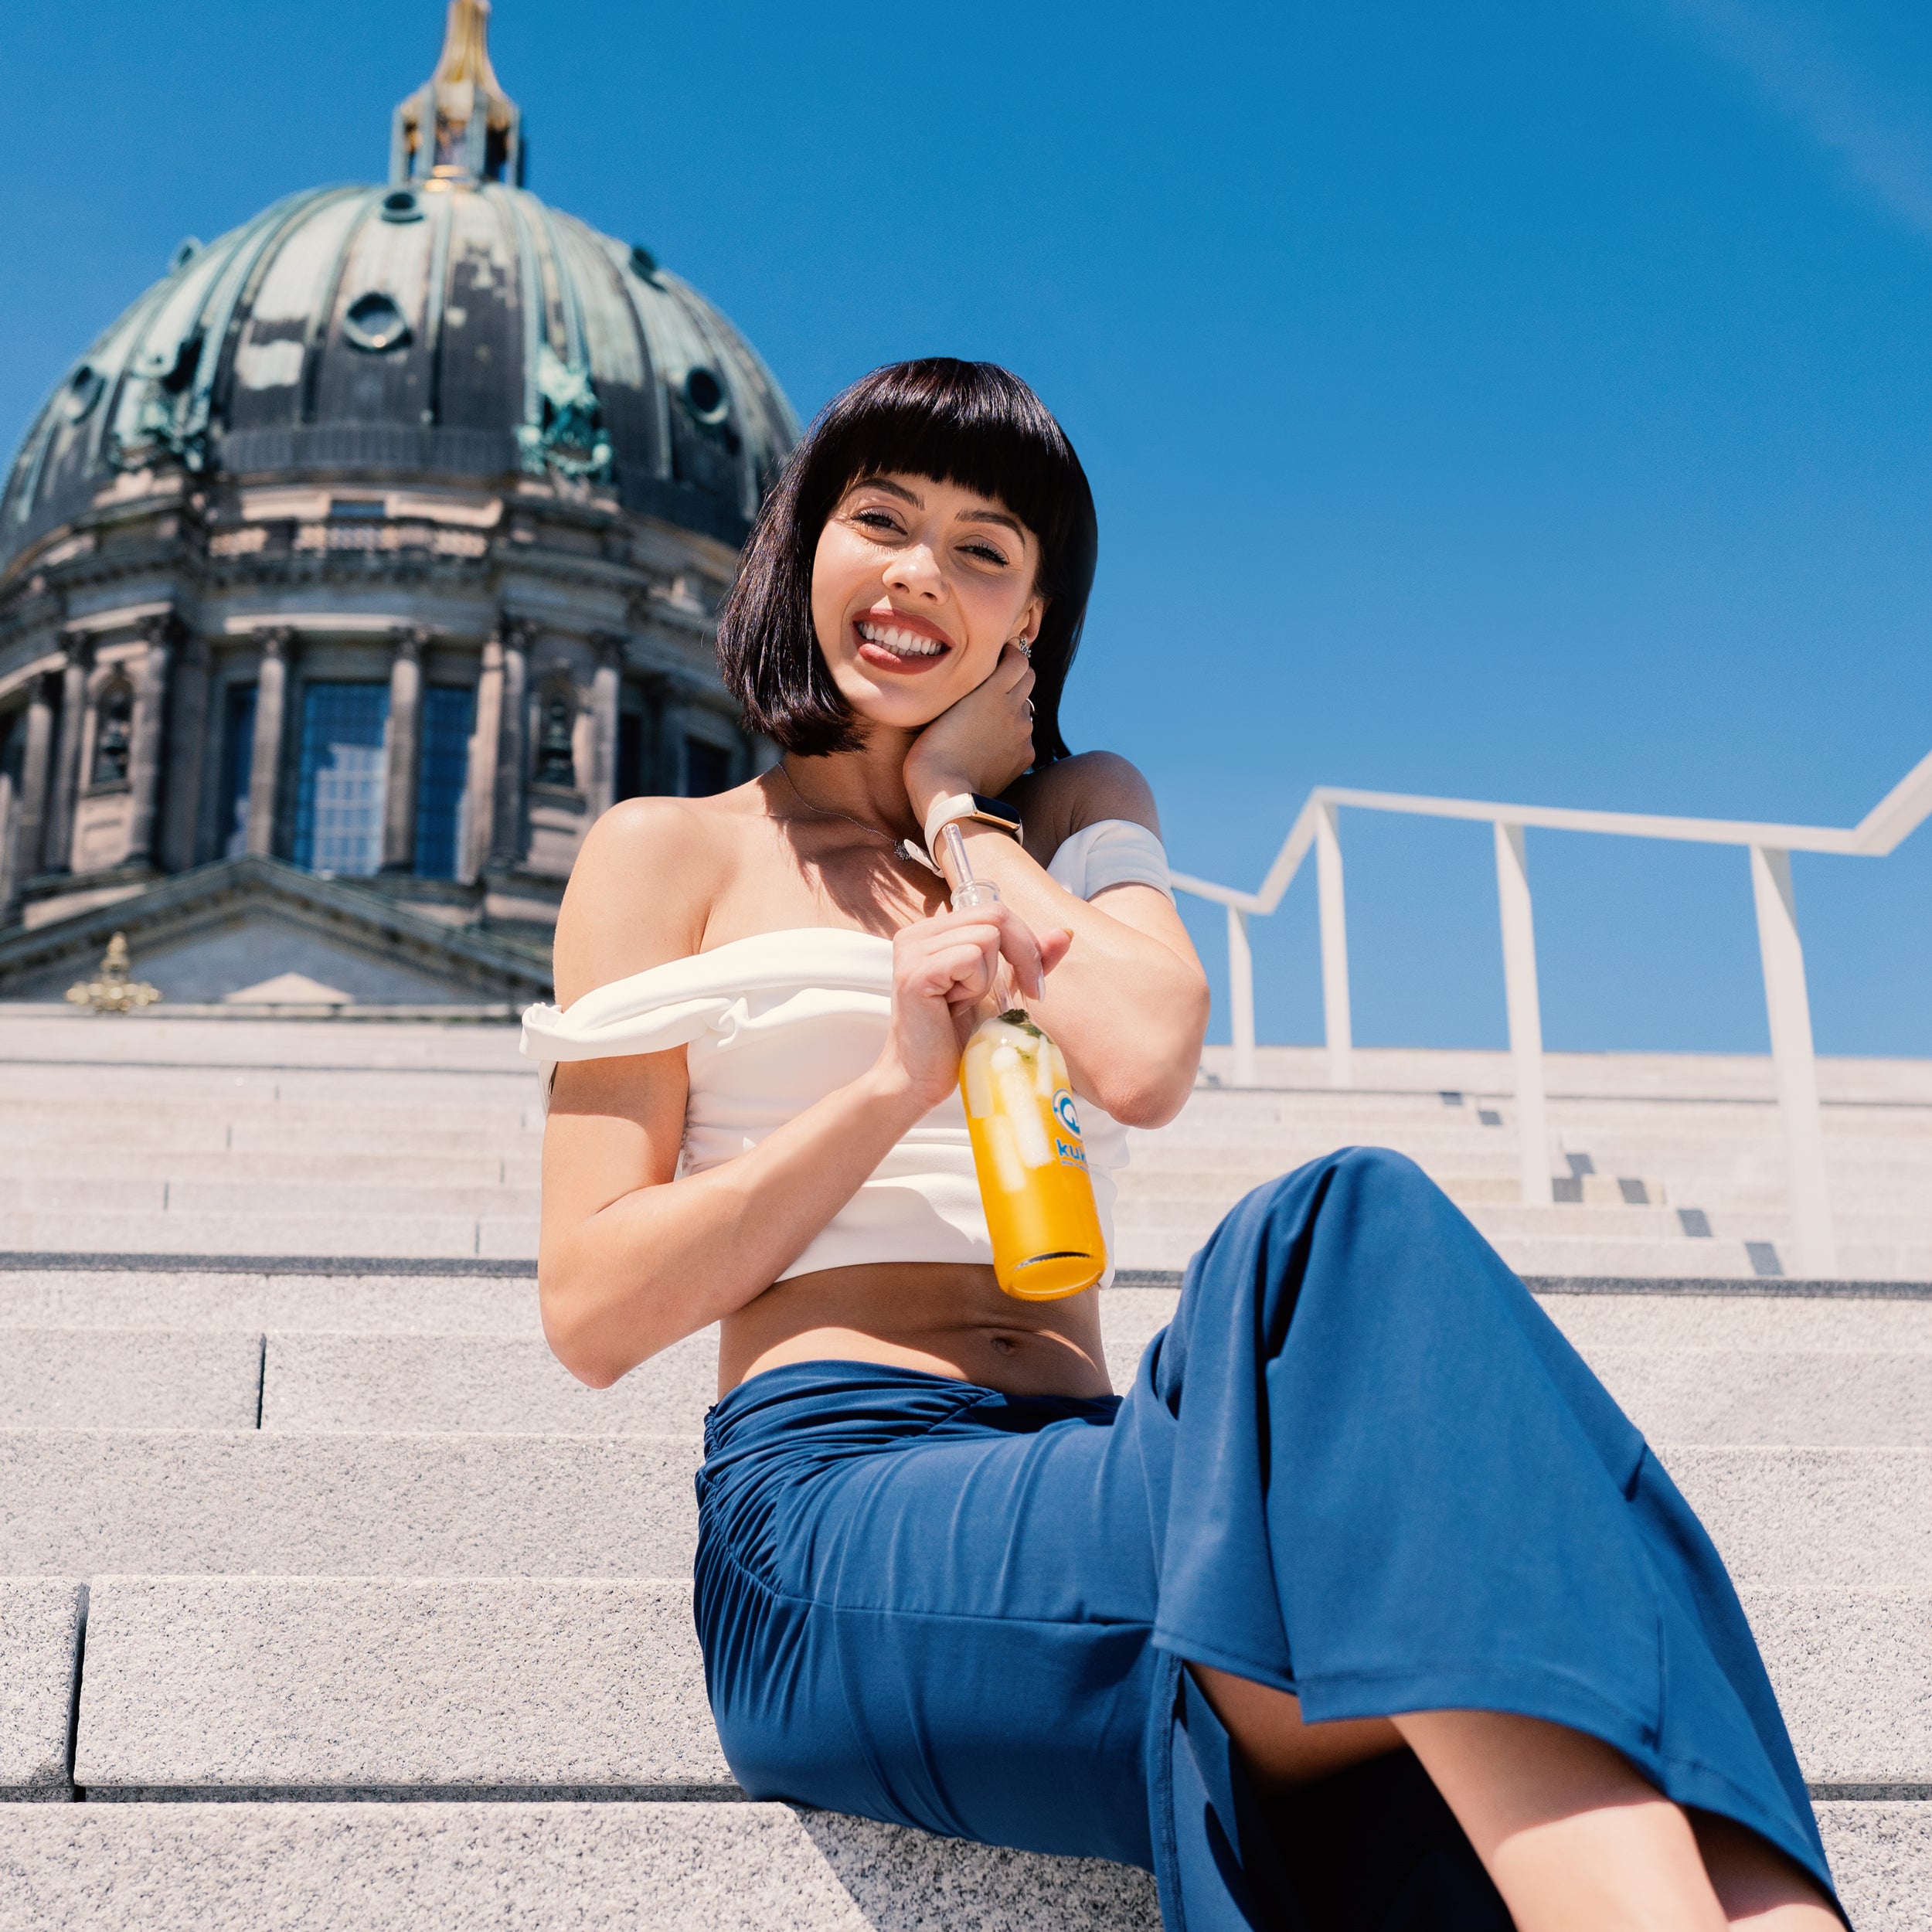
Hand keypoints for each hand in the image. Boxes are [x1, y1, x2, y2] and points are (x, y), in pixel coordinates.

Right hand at [873, 900, 1071, 1110]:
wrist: (920, 1081)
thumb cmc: (954, 1039)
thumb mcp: (998, 991)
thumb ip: (1026, 959)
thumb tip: (1064, 932)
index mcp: (932, 932)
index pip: (994, 911)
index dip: (1024, 941)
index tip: (1031, 982)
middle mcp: (916, 934)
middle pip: (995, 916)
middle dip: (1022, 954)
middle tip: (1023, 993)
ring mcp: (912, 952)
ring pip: (986, 936)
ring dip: (991, 976)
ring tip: (968, 1003)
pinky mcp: (916, 974)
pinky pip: (971, 958)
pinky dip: (977, 985)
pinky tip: (958, 1007)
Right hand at [902, 642, 1034, 824]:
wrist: (946, 792)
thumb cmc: (931, 748)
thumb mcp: (942, 707)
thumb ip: (965, 688)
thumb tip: (976, 677)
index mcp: (993, 690)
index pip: (1019, 659)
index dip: (1011, 655)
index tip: (998, 657)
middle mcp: (1014, 707)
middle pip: (1029, 678)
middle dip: (1016, 677)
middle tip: (995, 685)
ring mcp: (1023, 733)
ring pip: (1026, 710)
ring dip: (1012, 709)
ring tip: (987, 723)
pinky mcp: (1026, 756)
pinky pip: (1025, 738)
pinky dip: (1013, 738)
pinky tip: (991, 749)